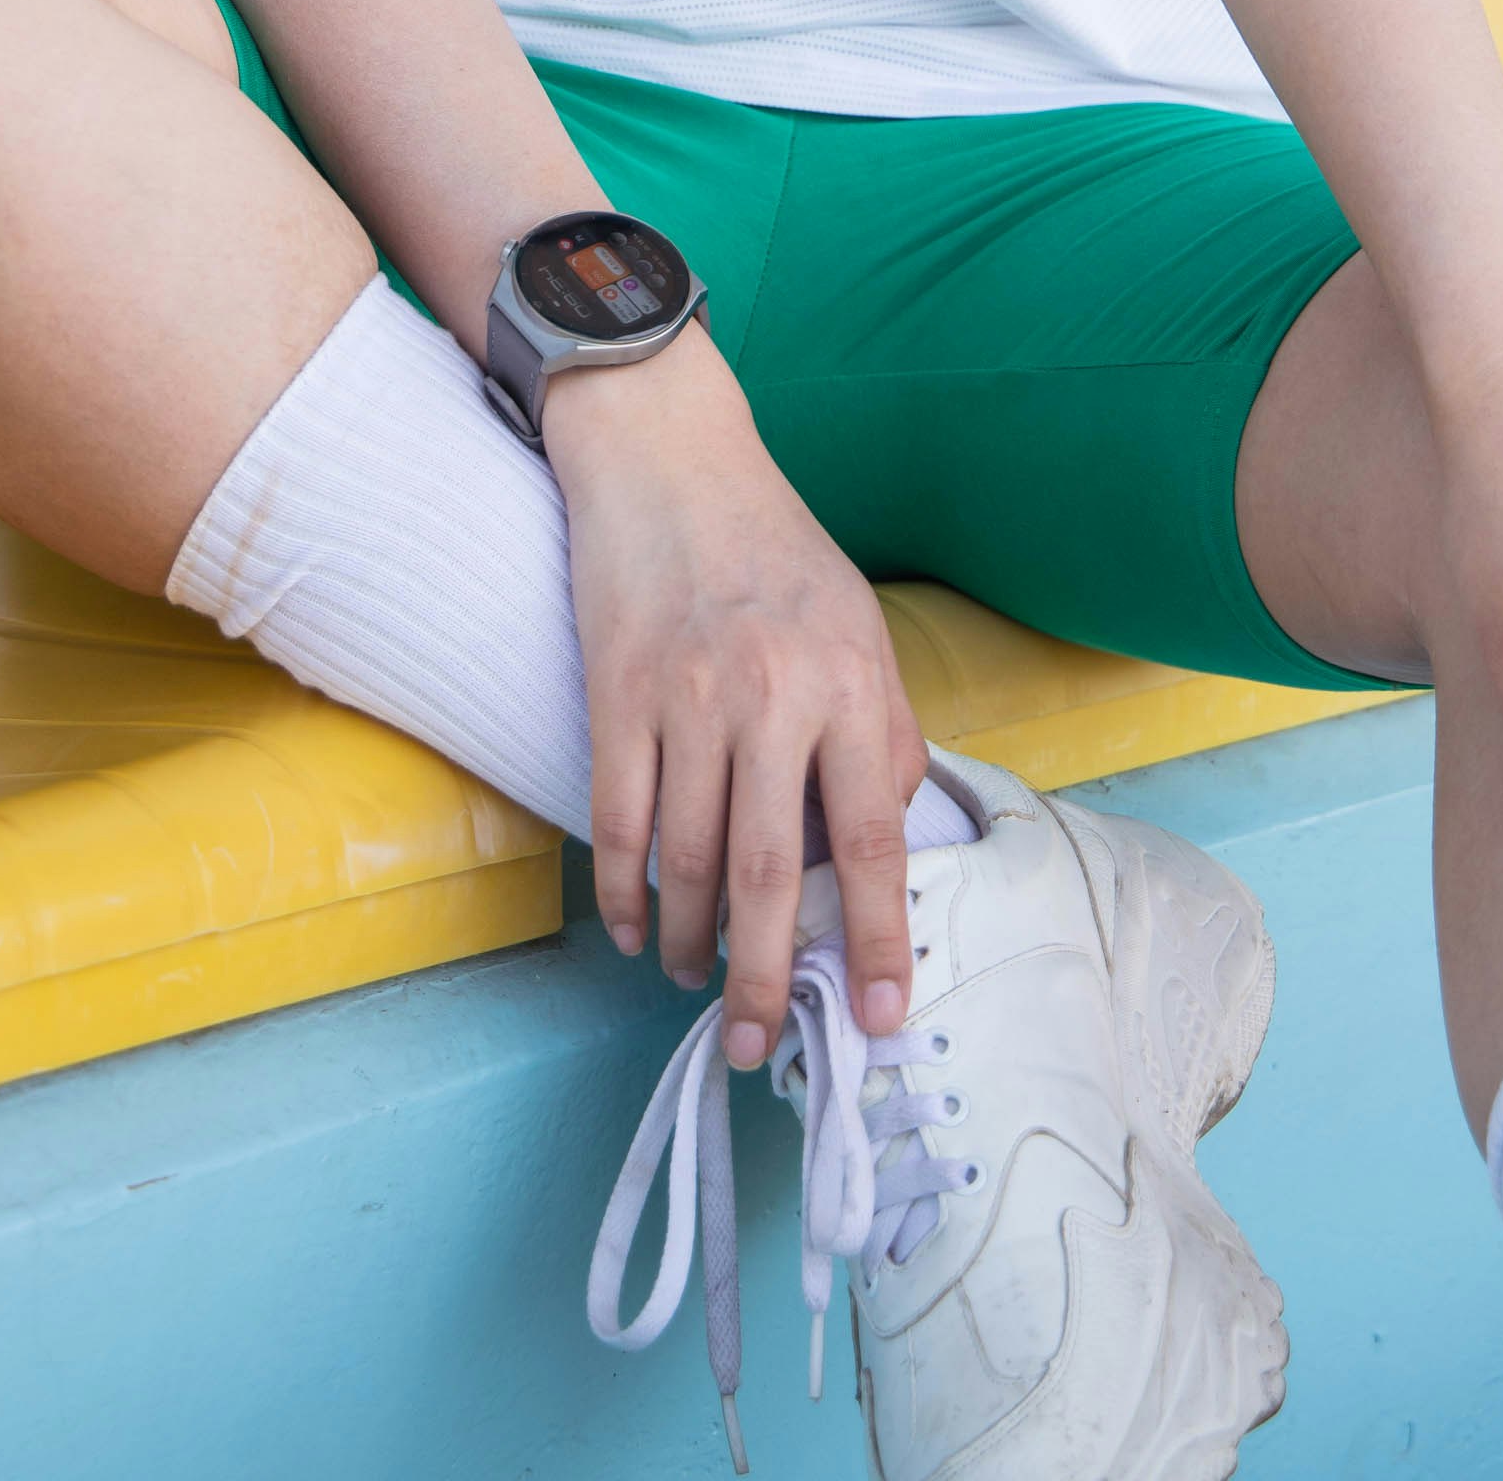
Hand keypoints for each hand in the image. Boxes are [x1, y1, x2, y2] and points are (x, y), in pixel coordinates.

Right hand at [546, 324, 928, 1064]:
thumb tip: (888, 848)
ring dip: (688, 944)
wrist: (670, 457)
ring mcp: (685, 696)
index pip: (874, 837)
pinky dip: (621, 894)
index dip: (880, 937)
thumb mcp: (859, 626)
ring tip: (697, 980)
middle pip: (767, 876)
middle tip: (761, 1044)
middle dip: (767, 980)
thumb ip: (881, 734)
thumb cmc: (774, 550)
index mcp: (847, 682)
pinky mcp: (615, 693)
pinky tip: (632, 929)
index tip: (883, 1015)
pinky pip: (616, 823)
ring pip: (683, 863)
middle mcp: (770, 696)